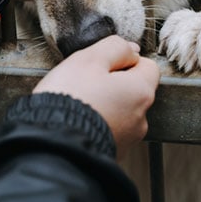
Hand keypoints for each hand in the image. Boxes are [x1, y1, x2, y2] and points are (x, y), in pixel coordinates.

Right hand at [33, 36, 159, 157]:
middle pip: (133, 89)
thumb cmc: (70, 99)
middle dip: (113, 83)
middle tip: (86, 83)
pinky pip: (108, 129)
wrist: (52, 144)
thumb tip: (131, 49)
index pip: (148, 65)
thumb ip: (116, 48)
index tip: (102, 65)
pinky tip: (78, 121)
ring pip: (120, 110)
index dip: (124, 60)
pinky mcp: (112, 153)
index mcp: (141, 93)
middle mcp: (141, 119)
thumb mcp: (89, 59)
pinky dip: (97, 123)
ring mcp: (127, 139)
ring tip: (80, 103)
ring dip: (105, 104)